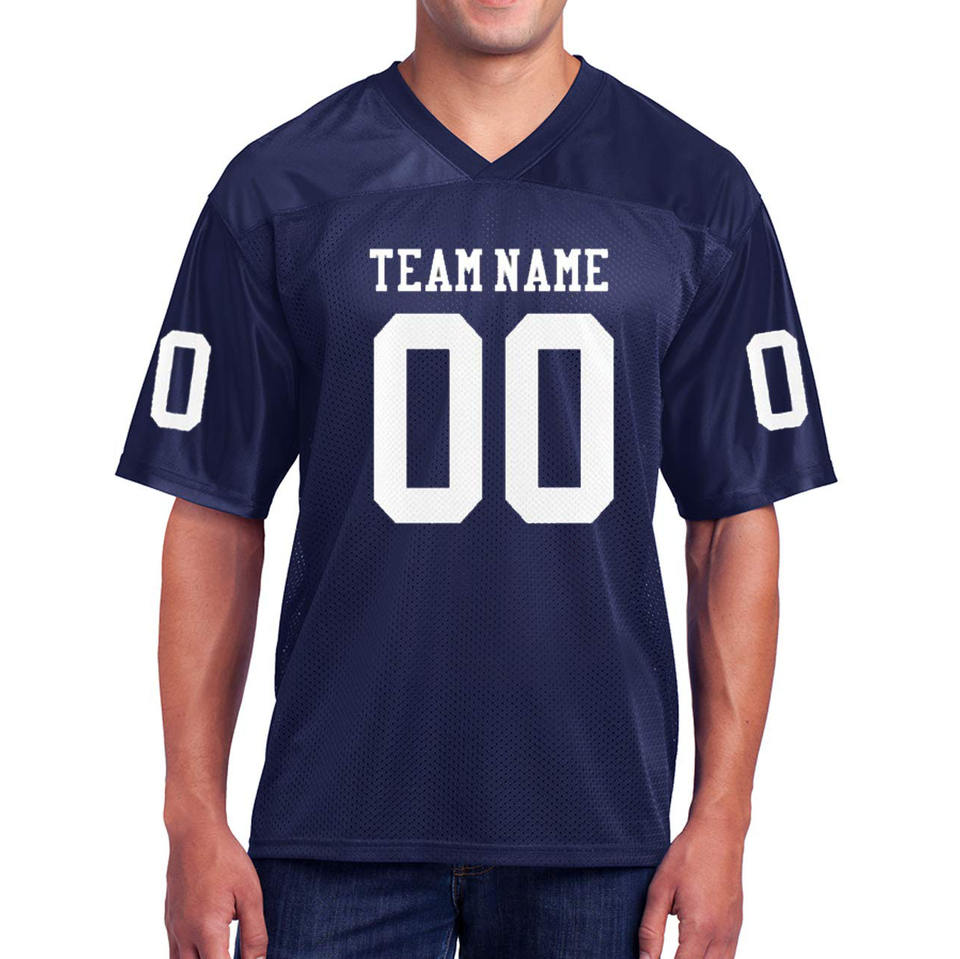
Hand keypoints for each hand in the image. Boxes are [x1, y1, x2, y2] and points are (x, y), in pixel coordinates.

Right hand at [165, 820, 267, 958]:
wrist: (195, 833)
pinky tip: (208, 949)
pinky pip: (174, 954)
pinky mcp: (169, 921)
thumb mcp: (250, 894)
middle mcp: (184, 935)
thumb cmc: (225, 859)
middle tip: (233, 954)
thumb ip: (254, 934)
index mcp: (207, 930)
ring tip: (222, 952)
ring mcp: (173, 929)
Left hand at [638, 815, 744, 958]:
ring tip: (677, 952)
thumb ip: (651, 929)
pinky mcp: (736, 926)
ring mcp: (732, 932)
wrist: (719, 833)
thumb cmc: (690, 855)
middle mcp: (721, 936)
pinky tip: (694, 953)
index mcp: (700, 928)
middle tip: (658, 957)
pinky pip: (727, 957)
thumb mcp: (660, 889)